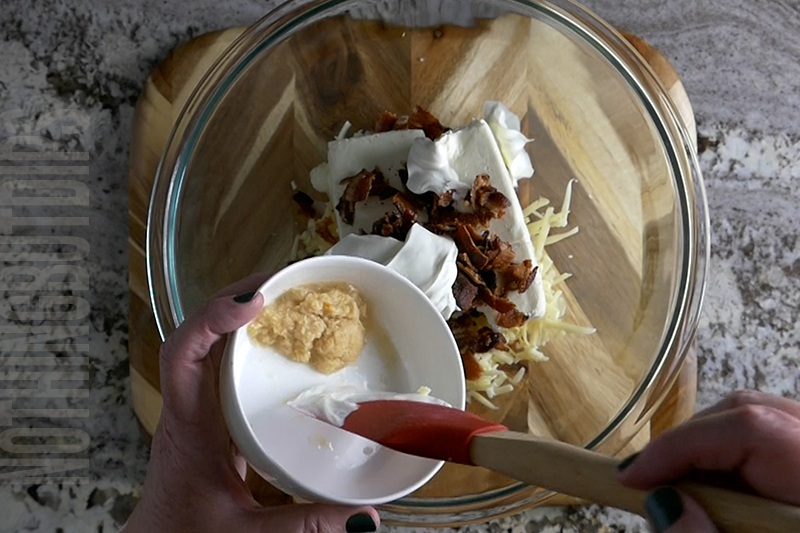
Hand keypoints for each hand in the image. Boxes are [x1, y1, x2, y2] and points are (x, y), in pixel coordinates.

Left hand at [123, 274, 379, 532]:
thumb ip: (305, 526)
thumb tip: (364, 516)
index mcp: (189, 428)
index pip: (183, 354)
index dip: (211, 318)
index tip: (253, 300)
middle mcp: (189, 409)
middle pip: (198, 334)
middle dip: (235, 298)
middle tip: (284, 280)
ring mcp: (197, 410)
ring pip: (210, 345)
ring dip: (241, 315)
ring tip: (286, 296)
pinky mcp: (211, 418)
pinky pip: (223, 365)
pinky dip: (249, 343)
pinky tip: (279, 341)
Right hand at [616, 390, 799, 531]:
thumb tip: (664, 505)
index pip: (751, 429)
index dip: (681, 445)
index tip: (632, 479)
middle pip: (755, 414)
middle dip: (693, 444)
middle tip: (652, 487)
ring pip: (765, 423)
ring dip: (713, 452)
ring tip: (684, 494)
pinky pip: (779, 445)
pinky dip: (740, 464)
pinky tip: (724, 500)